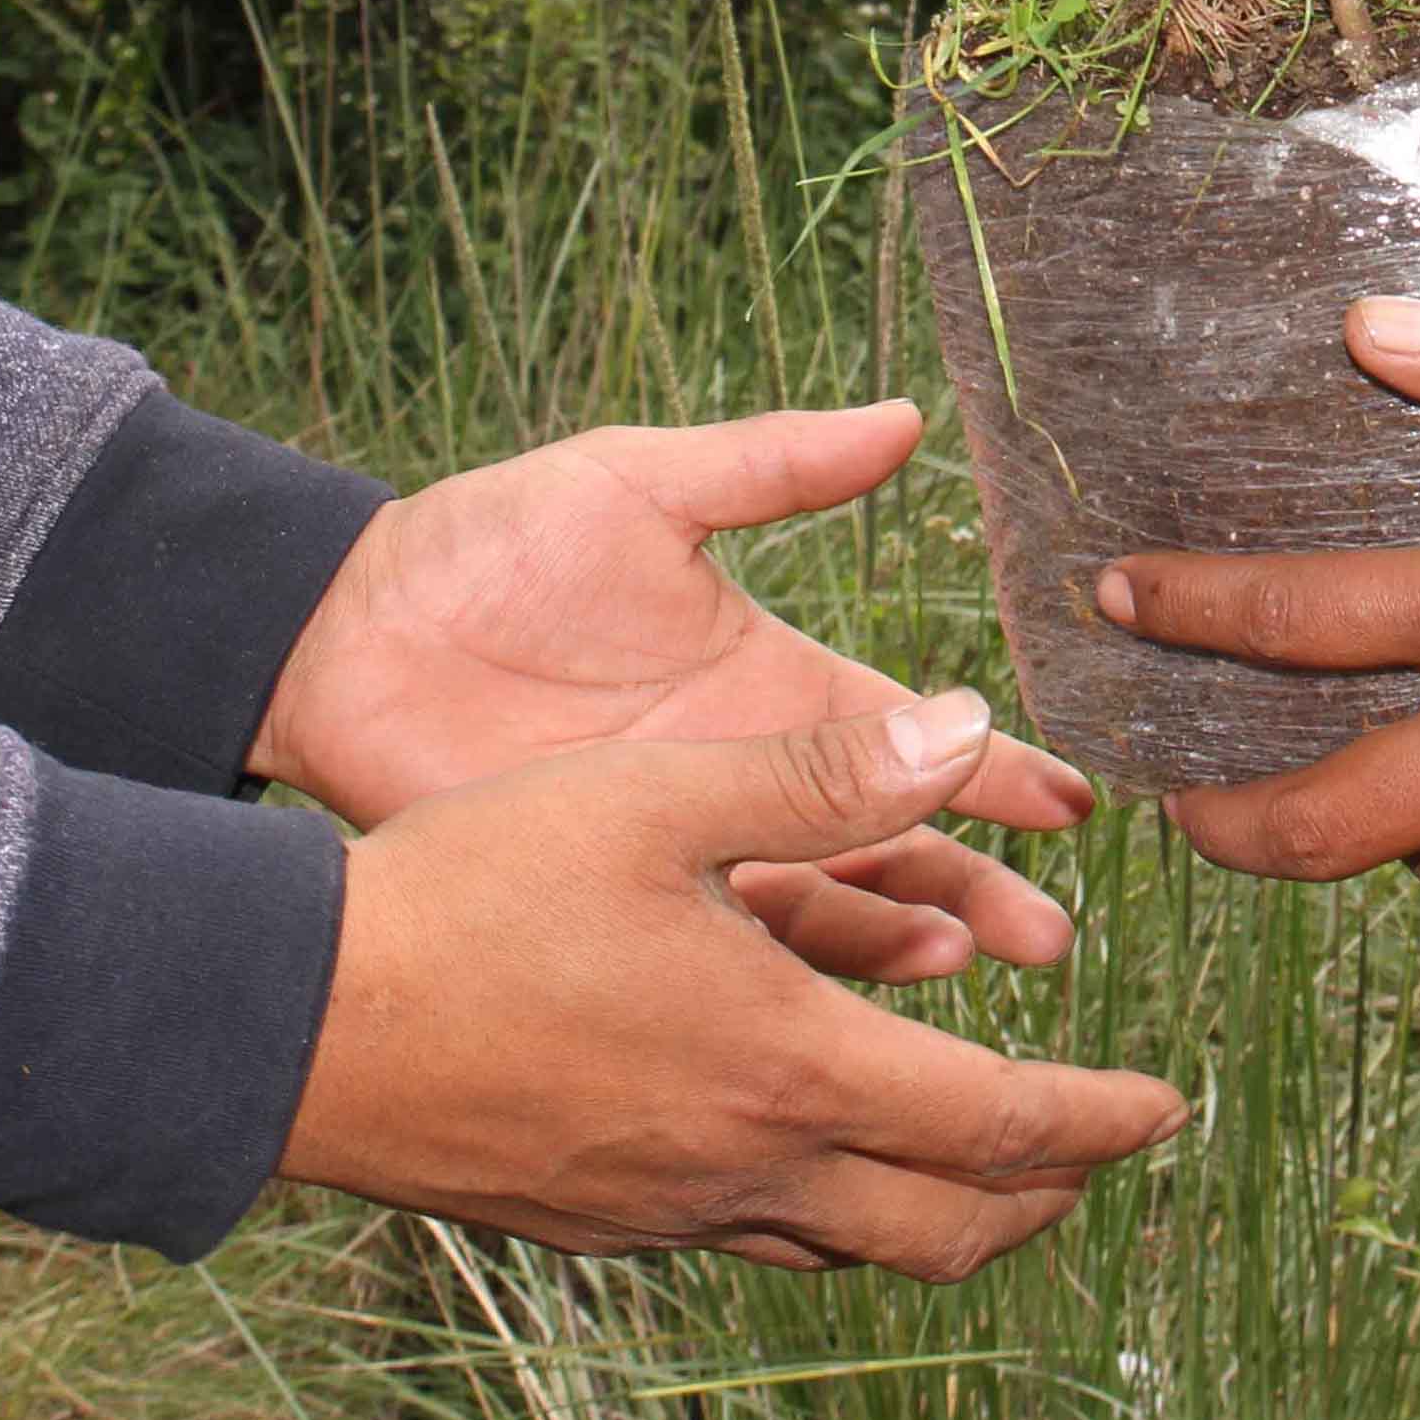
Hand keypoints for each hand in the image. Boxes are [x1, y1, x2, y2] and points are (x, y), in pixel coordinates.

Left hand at [252, 400, 1091, 977]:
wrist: (343, 633)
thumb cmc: (486, 543)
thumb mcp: (637, 484)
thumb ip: (769, 463)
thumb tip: (905, 418)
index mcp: (771, 683)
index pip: (908, 731)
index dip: (991, 762)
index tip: (1076, 800)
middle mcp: (744, 775)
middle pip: (888, 841)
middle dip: (974, 883)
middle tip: (1047, 936)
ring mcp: (679, 846)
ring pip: (817, 911)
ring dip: (895, 938)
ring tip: (961, 963)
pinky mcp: (607, 898)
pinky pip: (715, 957)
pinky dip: (783, 979)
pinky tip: (834, 1002)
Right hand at [287, 691, 1189, 1276]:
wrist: (296, 1023)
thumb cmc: (472, 892)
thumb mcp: (658, 796)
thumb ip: (823, 770)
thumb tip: (965, 726)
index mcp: (787, 1060)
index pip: (997, 1126)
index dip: (1099, 1118)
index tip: (1164, 1104)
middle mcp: (744, 1163)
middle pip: (949, 1225)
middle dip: (1048, 1194)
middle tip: (1100, 1148)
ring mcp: (667, 1209)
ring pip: (853, 1247)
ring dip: (944, 1211)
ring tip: (982, 1161)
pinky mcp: (596, 1220)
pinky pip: (758, 1236)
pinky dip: (830, 1209)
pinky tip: (812, 1152)